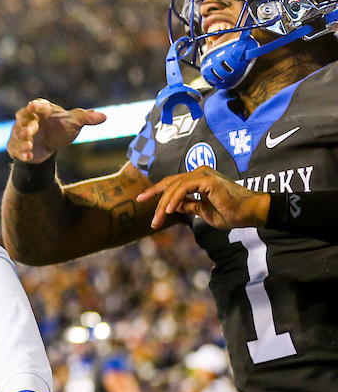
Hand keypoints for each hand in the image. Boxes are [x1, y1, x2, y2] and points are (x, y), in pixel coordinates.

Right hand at [7, 99, 104, 164]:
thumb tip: (104, 116)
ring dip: (22, 141)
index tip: (33, 106)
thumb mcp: (74, 122)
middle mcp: (28, 119)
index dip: (35, 106)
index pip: (38, 106)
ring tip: (28, 146)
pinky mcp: (17, 146)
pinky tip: (27, 157)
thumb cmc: (61, 127)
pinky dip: (21, 153)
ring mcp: (20, 132)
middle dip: (26, 127)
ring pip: (18, 135)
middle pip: (24, 121)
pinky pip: (16, 148)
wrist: (51, 144)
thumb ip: (86, 118)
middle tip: (27, 132)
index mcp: (42, 109)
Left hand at [137, 166, 268, 229]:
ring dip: (164, 204)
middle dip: (156, 200)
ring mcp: (203, 174)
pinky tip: (170, 210)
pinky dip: (175, 199)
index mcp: (198, 178)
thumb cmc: (231, 213)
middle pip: (170, 184)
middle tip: (152, 219)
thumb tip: (173, 206)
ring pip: (175, 186)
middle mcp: (199, 172)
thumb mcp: (203, 211)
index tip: (141, 199)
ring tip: (159, 219)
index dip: (155, 191)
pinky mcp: (208, 180)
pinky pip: (185, 188)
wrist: (251, 213)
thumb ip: (189, 205)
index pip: (172, 183)